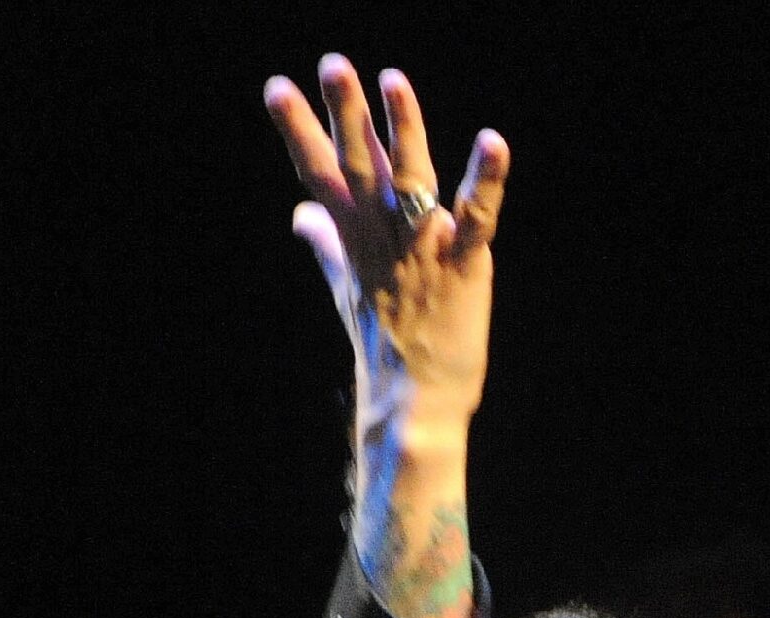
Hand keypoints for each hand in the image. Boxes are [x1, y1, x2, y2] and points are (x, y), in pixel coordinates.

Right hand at [264, 56, 507, 435]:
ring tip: (393, 80)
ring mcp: (422, 251)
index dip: (299, 131)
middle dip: (346, 115)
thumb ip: (327, 244)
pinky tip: (492, 141)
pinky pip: (477, 217)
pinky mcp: (464, 266)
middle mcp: (383, 239)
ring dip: (403, 130)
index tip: (277, 87)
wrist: (415, 401)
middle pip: (360, 167)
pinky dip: (486, 180)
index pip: (320, 174)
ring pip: (410, 180)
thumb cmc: (385, 345)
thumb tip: (301, 215)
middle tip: (332, 63)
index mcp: (354, 239)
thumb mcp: (348, 289)